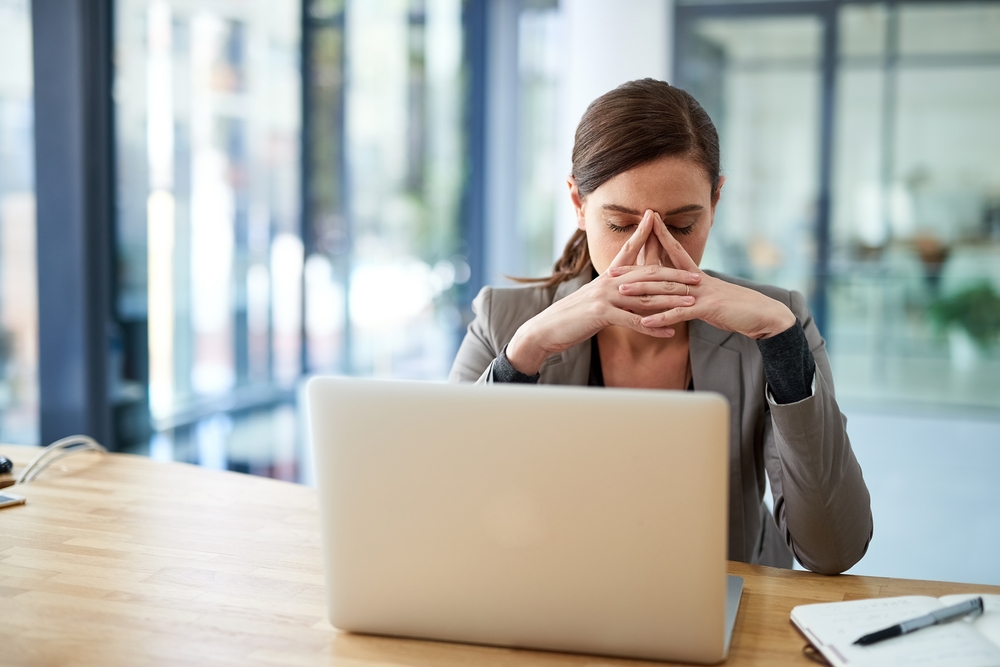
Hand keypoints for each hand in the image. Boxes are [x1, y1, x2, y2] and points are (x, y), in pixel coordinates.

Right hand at [506, 211, 702, 374]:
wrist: (546, 329)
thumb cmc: (571, 316)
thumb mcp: (592, 298)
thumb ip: (610, 291)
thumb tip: (626, 290)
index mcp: (607, 276)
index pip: (628, 250)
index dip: (643, 235)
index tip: (656, 220)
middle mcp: (608, 281)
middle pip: (648, 275)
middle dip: (675, 275)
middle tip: (698, 277)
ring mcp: (605, 297)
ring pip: (645, 297)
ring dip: (671, 301)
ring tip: (692, 304)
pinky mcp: (602, 315)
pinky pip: (634, 321)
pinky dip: (653, 327)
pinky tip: (670, 332)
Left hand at [609, 213, 795, 339]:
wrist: (764, 315)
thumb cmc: (737, 307)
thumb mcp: (711, 297)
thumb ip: (693, 294)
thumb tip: (678, 294)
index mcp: (697, 275)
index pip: (674, 251)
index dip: (658, 239)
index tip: (642, 229)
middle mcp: (697, 279)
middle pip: (661, 271)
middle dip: (635, 270)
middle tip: (612, 270)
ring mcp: (702, 292)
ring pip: (666, 290)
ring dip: (642, 292)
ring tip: (620, 292)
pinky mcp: (708, 308)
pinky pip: (680, 313)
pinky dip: (662, 318)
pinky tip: (645, 324)